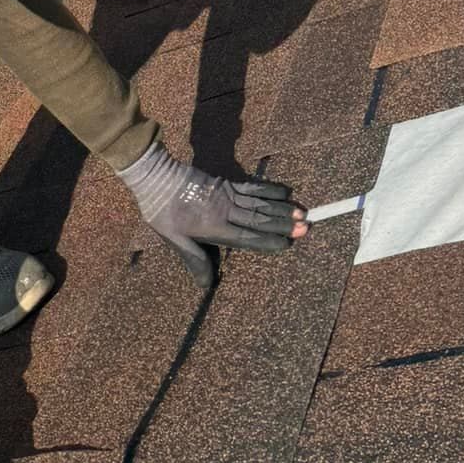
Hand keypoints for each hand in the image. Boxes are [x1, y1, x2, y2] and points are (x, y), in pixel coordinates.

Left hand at [117, 140, 307, 289]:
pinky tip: (285, 192)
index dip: (268, 240)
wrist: (157, 177)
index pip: (247, 236)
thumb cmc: (162, 211)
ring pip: (260, 203)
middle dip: (284, 224)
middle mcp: (226, 210)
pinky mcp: (226, 183)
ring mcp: (228, 195)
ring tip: (302, 212)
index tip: (287, 244)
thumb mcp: (173, 239)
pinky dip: (269, 190)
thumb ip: (194, 260)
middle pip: (260, 219)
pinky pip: (252, 188)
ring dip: (282, 208)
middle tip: (306, 226)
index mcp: (214, 227)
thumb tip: (207, 286)